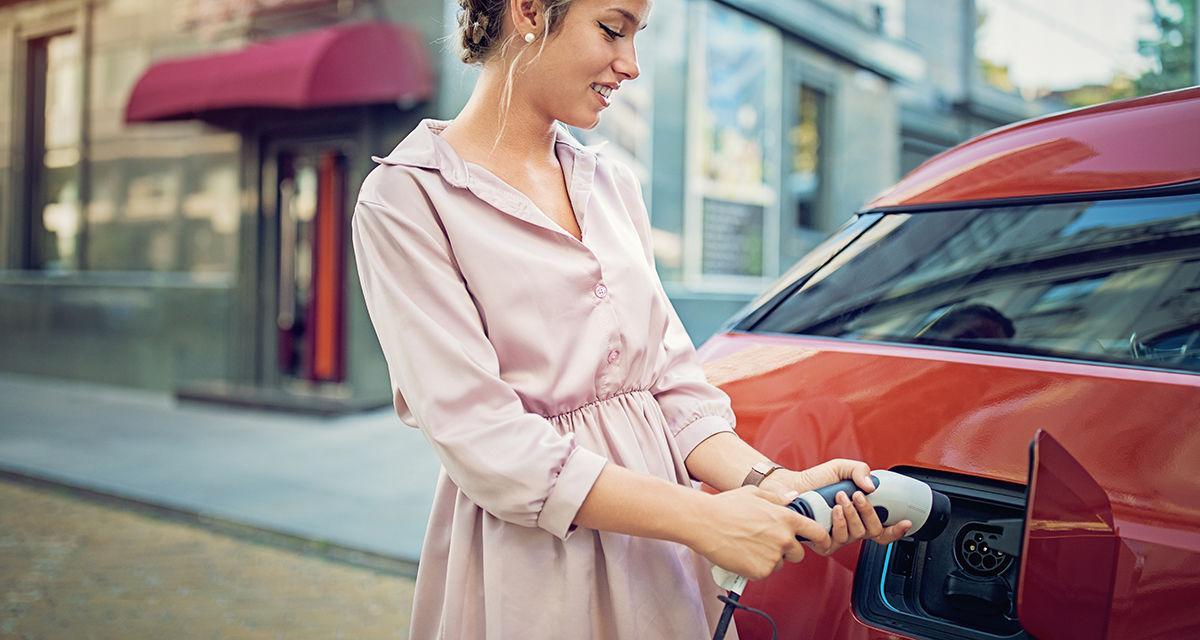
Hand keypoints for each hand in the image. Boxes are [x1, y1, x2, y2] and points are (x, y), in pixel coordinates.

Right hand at [687, 486, 829, 580]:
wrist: (704, 522)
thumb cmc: (726, 505)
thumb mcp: (754, 494)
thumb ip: (777, 498)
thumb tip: (793, 496)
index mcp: (786, 518)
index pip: (817, 532)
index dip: (821, 539)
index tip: (820, 542)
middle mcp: (784, 538)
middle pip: (798, 554)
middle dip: (786, 550)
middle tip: (765, 542)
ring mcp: (773, 557)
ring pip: (779, 563)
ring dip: (769, 559)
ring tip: (747, 545)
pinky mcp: (760, 572)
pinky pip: (764, 573)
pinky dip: (755, 568)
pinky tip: (741, 554)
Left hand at [761, 459, 911, 554]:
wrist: (792, 486)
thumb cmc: (816, 480)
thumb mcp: (842, 468)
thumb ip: (860, 470)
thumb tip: (872, 487)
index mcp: (860, 515)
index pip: (884, 529)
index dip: (898, 529)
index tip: (906, 522)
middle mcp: (852, 528)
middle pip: (874, 531)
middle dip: (869, 512)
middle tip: (857, 496)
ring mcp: (839, 537)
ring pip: (858, 534)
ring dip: (852, 514)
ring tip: (840, 498)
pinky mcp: (824, 544)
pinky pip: (840, 540)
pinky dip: (840, 523)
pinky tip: (834, 510)